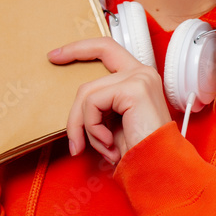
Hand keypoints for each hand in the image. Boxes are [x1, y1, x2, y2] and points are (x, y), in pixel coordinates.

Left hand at [48, 38, 171, 165]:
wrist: (159, 166)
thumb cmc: (141, 150)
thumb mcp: (114, 123)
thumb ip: (99, 107)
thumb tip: (72, 111)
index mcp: (138, 77)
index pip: (105, 49)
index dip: (79, 48)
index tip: (55, 55)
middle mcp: (141, 72)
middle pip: (89, 83)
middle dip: (74, 111)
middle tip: (72, 140)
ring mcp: (138, 77)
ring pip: (87, 95)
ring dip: (86, 129)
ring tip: (102, 148)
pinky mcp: (133, 88)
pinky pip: (93, 104)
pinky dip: (94, 128)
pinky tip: (109, 143)